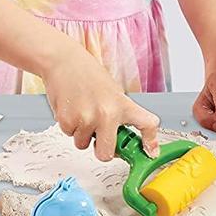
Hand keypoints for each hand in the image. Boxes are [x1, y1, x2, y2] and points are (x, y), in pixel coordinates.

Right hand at [42, 44, 159, 162]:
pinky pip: (69, 135)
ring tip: (82, 111)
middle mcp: (107, 114)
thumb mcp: (113, 92)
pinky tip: (72, 108)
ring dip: (82, 133)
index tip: (150, 151)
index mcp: (123, 105)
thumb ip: (119, 115)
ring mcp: (86, 119)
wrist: (64, 61)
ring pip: (83, 144)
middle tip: (99, 136)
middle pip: (106, 154)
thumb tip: (121, 138)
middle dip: (101, 150)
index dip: (151, 142)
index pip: (147, 124)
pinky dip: (69, 126)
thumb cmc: (88, 74)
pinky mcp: (67, 121)